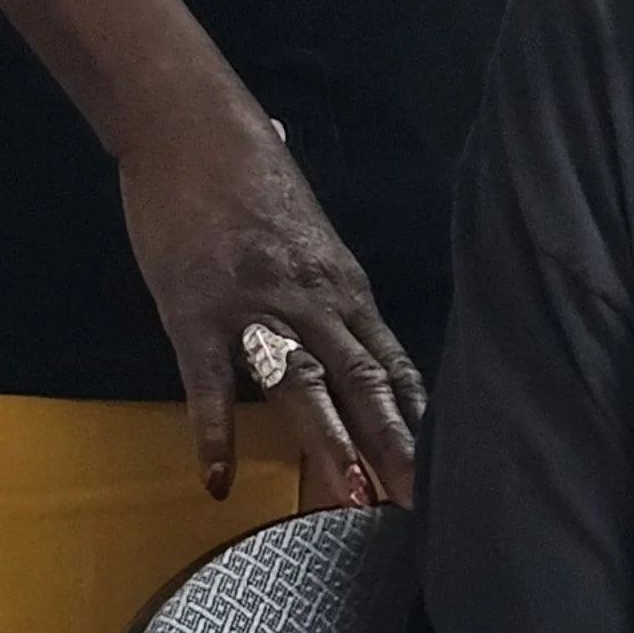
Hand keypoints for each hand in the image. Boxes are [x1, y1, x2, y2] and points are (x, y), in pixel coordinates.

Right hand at [117, 91, 422, 505]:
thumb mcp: (303, 227)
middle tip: (418, 507)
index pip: (389, 361)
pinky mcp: (196, 309)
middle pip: (362, 381)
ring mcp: (255, 304)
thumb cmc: (245, 170)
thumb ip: (320, 272)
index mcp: (341, 282)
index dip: (414, 420)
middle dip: (391, 446)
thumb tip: (334, 293)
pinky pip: (209, 381)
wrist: (192, 125)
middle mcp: (312, 297)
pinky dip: (215, 432)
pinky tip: (216, 480)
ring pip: (303, 383)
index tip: (441, 473)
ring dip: (329, 444)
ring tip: (351, 502)